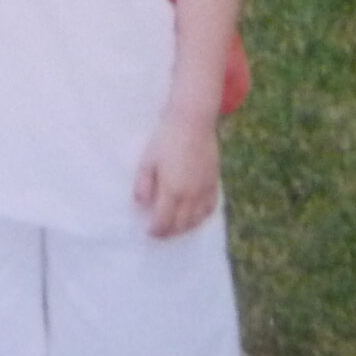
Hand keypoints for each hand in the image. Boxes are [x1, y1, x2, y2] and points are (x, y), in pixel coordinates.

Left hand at [134, 110, 220, 237]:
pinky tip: (195, 216)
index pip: (164, 221)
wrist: (192, 122)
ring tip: (176, 226)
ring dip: (186, 227)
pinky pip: (210, 207)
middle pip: (182, 224)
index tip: (150, 232)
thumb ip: (143, 185)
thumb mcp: (148, 160)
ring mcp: (205, 190)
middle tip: (161, 232)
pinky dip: (202, 216)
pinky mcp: (214, 182)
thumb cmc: (165, 139)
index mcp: (172, 191)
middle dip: (170, 232)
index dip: (157, 231)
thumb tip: (141, 204)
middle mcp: (191, 195)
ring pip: (197, 219)